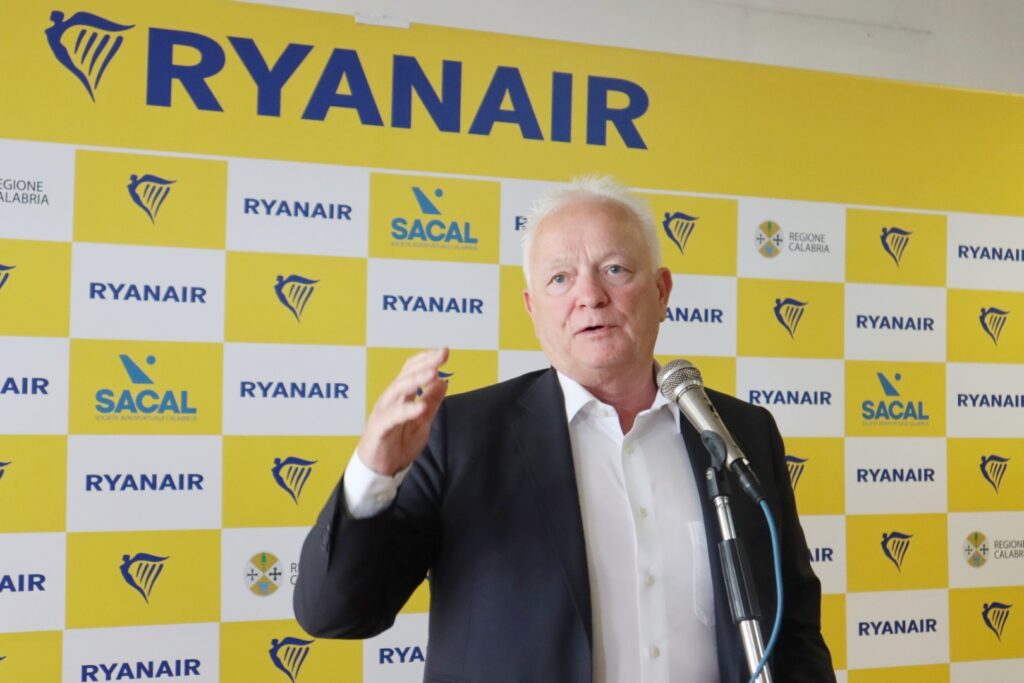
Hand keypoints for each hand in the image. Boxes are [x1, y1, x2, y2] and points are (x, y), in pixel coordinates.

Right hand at [357, 347, 448, 475]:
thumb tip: (444, 381)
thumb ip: (432, 402)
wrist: (379, 470)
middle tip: (442, 355)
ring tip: (433, 373)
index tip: (444, 351)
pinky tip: (421, 407)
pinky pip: (393, 416)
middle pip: (407, 375)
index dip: (427, 359)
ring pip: (398, 389)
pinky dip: (407, 410)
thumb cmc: (397, 444)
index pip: (412, 370)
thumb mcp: (422, 422)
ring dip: (416, 380)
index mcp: (401, 396)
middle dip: (425, 363)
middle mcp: (391, 399)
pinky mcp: (380, 428)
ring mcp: (384, 412)